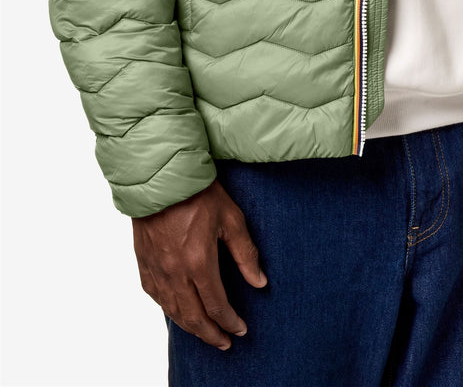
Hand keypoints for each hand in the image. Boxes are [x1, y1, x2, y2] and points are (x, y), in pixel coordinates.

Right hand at [131, 178, 266, 350]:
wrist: (163, 178)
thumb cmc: (199, 193)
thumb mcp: (231, 219)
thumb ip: (245, 253)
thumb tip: (260, 282)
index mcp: (198, 262)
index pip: (216, 305)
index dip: (229, 321)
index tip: (241, 330)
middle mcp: (174, 272)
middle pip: (193, 316)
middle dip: (211, 334)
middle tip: (225, 343)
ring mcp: (156, 269)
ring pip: (173, 310)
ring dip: (190, 327)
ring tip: (206, 333)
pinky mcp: (143, 262)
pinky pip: (155, 296)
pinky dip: (169, 310)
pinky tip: (178, 312)